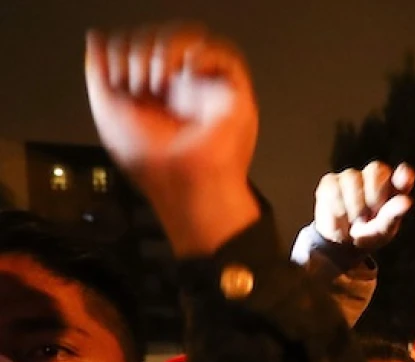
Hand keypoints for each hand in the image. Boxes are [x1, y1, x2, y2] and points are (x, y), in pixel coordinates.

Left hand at [85, 23, 259, 254]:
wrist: (182, 187)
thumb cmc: (153, 166)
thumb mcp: (108, 113)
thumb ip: (98, 73)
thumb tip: (97, 41)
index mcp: (153, 92)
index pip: (139, 46)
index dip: (124, 51)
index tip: (120, 80)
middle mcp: (180, 88)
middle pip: (161, 37)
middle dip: (140, 51)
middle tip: (137, 82)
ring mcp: (205, 88)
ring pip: (190, 37)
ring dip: (165, 48)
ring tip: (157, 77)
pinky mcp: (232, 93)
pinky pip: (224, 54)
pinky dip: (200, 54)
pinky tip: (184, 71)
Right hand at [315, 162, 414, 249]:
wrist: (341, 246)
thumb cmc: (368, 235)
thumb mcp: (383, 230)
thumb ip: (394, 214)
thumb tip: (406, 201)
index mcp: (393, 189)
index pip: (403, 177)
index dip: (404, 176)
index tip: (406, 177)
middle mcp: (374, 177)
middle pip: (376, 170)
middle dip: (373, 195)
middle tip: (368, 217)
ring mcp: (351, 177)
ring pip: (352, 179)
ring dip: (354, 207)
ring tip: (354, 220)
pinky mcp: (331, 182)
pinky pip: (334, 190)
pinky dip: (339, 210)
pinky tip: (341, 219)